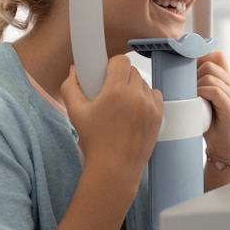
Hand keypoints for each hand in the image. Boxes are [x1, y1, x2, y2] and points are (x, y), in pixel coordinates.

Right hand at [61, 55, 162, 187]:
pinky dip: (146, 98)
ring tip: (122, 103)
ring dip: (134, 87)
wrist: (115, 168)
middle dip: (121, 76)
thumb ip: (70, 87)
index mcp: (116, 92)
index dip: (112, 65)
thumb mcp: (75, 113)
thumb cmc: (94, 142)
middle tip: (111, 90)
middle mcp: (136, 96)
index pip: (121, 60)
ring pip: (144, 83)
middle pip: (132, 71)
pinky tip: (135, 109)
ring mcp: (150, 106)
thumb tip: (74, 70)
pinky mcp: (159, 116)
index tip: (106, 74)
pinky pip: (155, 95)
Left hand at [197, 52, 229, 168]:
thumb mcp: (202, 100)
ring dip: (195, 85)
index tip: (187, 71)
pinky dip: (202, 93)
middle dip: (193, 74)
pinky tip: (197, 102)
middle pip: (209, 63)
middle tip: (187, 89)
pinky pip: (214, 90)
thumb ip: (196, 86)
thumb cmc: (210, 123)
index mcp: (225, 80)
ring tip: (191, 98)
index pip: (216, 55)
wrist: (223, 146)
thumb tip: (171, 74)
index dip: (200, 58)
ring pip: (209, 75)